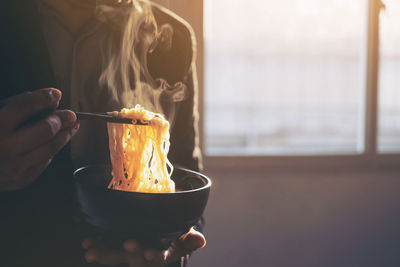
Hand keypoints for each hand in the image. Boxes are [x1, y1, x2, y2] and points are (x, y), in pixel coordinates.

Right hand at [0, 88, 78, 190]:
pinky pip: (45, 161)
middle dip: (61, 119)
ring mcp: (14, 167)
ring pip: (51, 147)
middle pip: (45, 129)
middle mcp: (4, 148)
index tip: (55, 94)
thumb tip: (50, 102)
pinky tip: (57, 141)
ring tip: (72, 126)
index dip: (44, 98)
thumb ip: (16, 106)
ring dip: (66, 134)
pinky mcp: (21, 180)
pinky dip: (52, 149)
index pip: (25, 106)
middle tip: (71, 114)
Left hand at [82, 228, 205, 266]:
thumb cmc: (175, 230)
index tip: (148, 253)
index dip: (154, 256)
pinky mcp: (118, 245)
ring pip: (118, 256)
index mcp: (163, 253)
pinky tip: (87, 243)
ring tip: (91, 251)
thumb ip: (190, 239)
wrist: (160, 226)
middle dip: (129, 253)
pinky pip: (107, 247)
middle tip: (125, 243)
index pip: (160, 257)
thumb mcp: (185, 235)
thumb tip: (201, 241)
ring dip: (105, 253)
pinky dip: (98, 244)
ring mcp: (130, 252)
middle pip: (136, 259)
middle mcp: (145, 255)